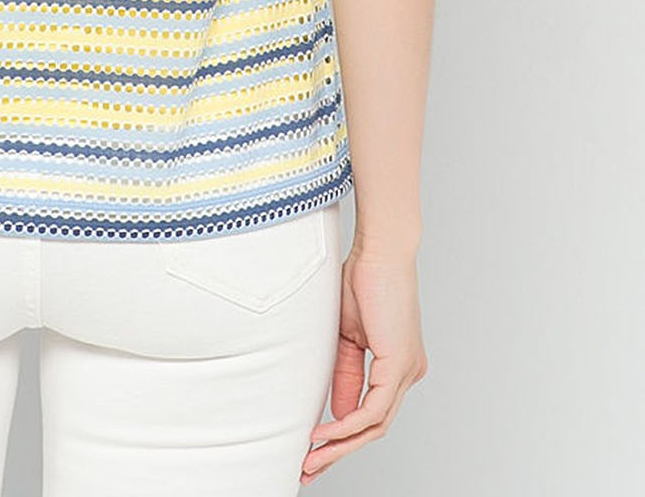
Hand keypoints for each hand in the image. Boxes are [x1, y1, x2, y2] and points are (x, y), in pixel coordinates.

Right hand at [300, 245, 428, 483]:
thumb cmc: (363, 278)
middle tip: (310, 468)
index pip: (370, 412)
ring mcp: (407, 371)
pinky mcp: (400, 365)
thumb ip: (345, 373)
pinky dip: (348, 425)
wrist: (380, 250)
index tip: (313, 448)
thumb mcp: (347, 335)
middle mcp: (408, 373)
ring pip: (375, 425)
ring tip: (312, 457)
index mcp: (398, 365)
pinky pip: (374, 410)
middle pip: (374, 427)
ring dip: (340, 445)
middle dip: (339, 451)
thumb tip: (337, 410)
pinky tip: (325, 433)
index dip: (341, 435)